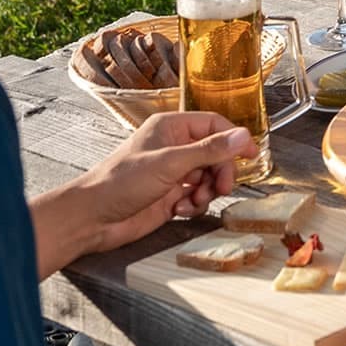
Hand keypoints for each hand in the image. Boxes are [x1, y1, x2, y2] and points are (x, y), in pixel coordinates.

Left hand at [77, 113, 257, 255]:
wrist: (93, 218)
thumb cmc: (120, 183)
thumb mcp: (170, 163)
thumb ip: (209, 151)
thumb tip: (242, 136)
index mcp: (171, 128)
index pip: (214, 126)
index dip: (234, 139)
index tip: (251, 155)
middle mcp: (173, 148)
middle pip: (215, 154)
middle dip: (220, 172)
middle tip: (221, 187)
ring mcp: (172, 173)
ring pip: (208, 177)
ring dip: (207, 191)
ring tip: (193, 201)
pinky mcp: (170, 196)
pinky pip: (197, 197)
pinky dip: (194, 205)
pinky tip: (178, 210)